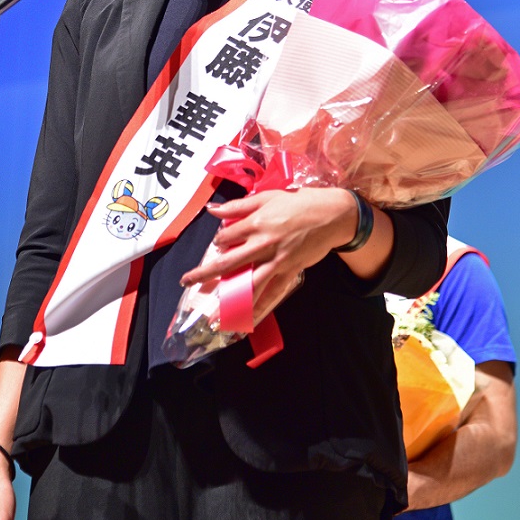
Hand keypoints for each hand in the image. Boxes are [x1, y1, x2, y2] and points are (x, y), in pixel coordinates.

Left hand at [179, 187, 359, 320]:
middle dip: (205, 274)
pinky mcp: (290, 273)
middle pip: (228, 263)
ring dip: (229, 303)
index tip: (219, 243)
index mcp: (256, 223)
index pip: (226, 237)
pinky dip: (259, 310)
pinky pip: (272, 295)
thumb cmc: (300, 203)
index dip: (219, 241)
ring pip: (248, 286)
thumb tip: (213, 209)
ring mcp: (277, 261)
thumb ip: (239, 206)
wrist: (332, 215)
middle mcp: (263, 245)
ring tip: (213, 317)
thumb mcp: (268, 197)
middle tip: (186, 281)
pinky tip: (247, 322)